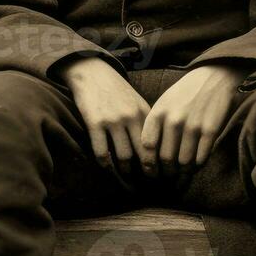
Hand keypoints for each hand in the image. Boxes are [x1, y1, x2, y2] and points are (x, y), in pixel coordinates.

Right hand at [60, 56, 150, 173]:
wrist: (93, 72)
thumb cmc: (117, 90)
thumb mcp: (137, 103)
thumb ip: (146, 123)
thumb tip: (158, 148)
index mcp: (145, 114)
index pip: (158, 144)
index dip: (161, 162)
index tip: (163, 175)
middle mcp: (132, 118)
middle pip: (144, 154)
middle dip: (147, 172)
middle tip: (148, 183)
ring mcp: (113, 121)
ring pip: (123, 156)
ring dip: (125, 171)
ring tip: (127, 178)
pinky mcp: (95, 123)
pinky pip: (102, 151)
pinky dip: (105, 164)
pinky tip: (107, 167)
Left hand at [141, 63, 245, 174]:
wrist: (214, 76)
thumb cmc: (185, 92)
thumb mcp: (164, 102)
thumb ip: (155, 125)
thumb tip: (149, 156)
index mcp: (158, 112)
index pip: (147, 146)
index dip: (147, 164)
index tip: (151, 172)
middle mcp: (174, 120)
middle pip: (165, 158)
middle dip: (166, 173)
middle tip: (167, 177)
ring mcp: (193, 125)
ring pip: (184, 162)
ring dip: (182, 173)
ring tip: (181, 175)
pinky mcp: (211, 130)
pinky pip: (201, 158)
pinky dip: (197, 167)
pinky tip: (195, 166)